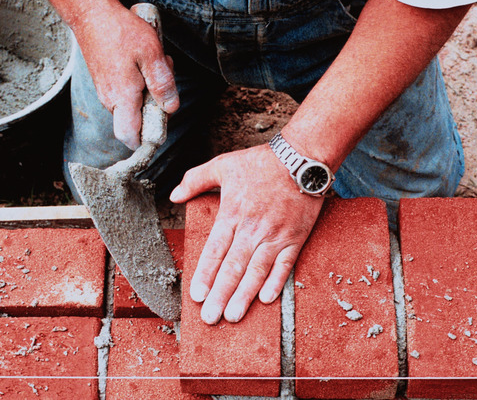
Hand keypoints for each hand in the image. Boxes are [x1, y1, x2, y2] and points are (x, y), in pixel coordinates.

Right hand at [74, 2, 178, 148]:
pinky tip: (143, 62)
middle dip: (155, 107)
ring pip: (133, 106)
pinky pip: (127, 93)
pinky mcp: (105, 82)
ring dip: (149, 92)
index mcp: (122, 98)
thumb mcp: (151, 54)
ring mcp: (106, 92)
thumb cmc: (121, 31)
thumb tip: (170, 108)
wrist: (91, 13)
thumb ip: (163, 83)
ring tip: (153, 64)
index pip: (130, 138)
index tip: (161, 126)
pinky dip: (139, 83)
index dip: (146, 140)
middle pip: (136, 122)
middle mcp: (110, 100)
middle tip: (163, 80)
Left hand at [170, 145, 323, 323]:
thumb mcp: (223, 164)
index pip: (215, 251)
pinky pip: (284, 264)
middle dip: (221, 295)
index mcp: (232, 213)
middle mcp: (252, 229)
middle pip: (233, 267)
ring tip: (233, 315)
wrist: (301, 158)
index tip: (196, 295)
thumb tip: (174, 195)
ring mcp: (275, 235)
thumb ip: (196, 180)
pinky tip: (266, 299)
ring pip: (256, 271)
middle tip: (210, 318)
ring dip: (244, 296)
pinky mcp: (295, 238)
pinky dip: (276, 282)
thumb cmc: (261, 162)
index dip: (205, 275)